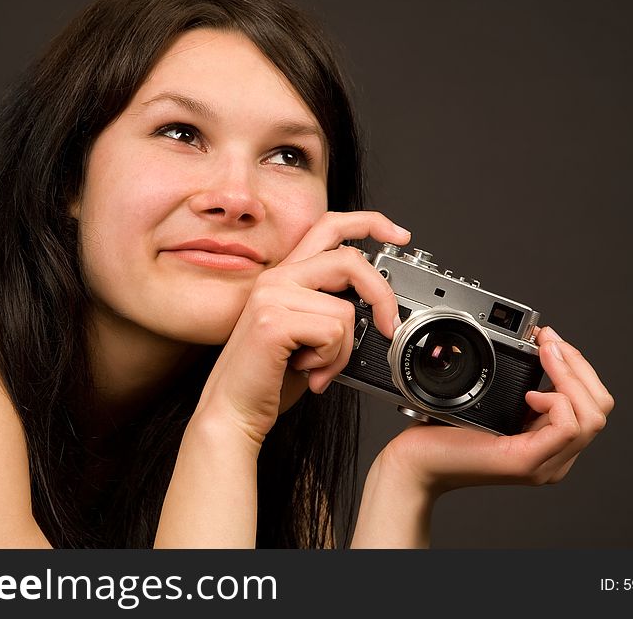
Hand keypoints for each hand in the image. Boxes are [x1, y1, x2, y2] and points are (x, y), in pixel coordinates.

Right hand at [194, 211, 410, 444]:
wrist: (233, 411)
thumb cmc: (269, 379)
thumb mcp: (306, 335)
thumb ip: (331, 310)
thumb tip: (376, 308)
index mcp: (285, 275)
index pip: (329, 226)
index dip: (370, 222)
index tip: (399, 233)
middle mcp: (277, 278)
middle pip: (349, 260)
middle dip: (380, 296)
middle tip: (388, 326)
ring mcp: (272, 297)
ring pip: (345, 311)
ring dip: (342, 350)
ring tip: (318, 367)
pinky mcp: (274, 322)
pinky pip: (333, 333)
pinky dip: (330, 361)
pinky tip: (307, 371)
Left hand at [375, 325, 613, 495]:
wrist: (416, 460)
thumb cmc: (444, 431)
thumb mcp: (490, 402)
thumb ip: (520, 384)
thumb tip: (539, 345)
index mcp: (549, 443)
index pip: (592, 403)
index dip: (577, 365)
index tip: (549, 339)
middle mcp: (555, 457)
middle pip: (600, 407)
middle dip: (579, 365)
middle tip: (550, 341)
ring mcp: (544, 463)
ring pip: (592, 416)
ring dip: (571, 377)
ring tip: (544, 358)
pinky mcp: (528, 462)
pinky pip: (569, 427)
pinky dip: (557, 401)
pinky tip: (532, 393)